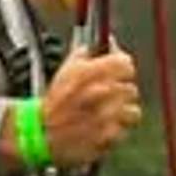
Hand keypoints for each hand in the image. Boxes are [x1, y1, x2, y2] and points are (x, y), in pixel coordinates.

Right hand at [39, 41, 142, 167]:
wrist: (43, 132)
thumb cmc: (55, 102)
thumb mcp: (65, 70)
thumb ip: (86, 53)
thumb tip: (108, 41)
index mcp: (89, 72)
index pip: (125, 63)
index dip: (123, 67)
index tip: (120, 71)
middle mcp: (100, 92)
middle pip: (130, 87)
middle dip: (121, 92)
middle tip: (111, 96)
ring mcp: (106, 115)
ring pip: (133, 110)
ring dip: (123, 112)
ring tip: (109, 113)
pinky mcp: (108, 134)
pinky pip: (125, 129)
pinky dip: (118, 128)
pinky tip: (105, 126)